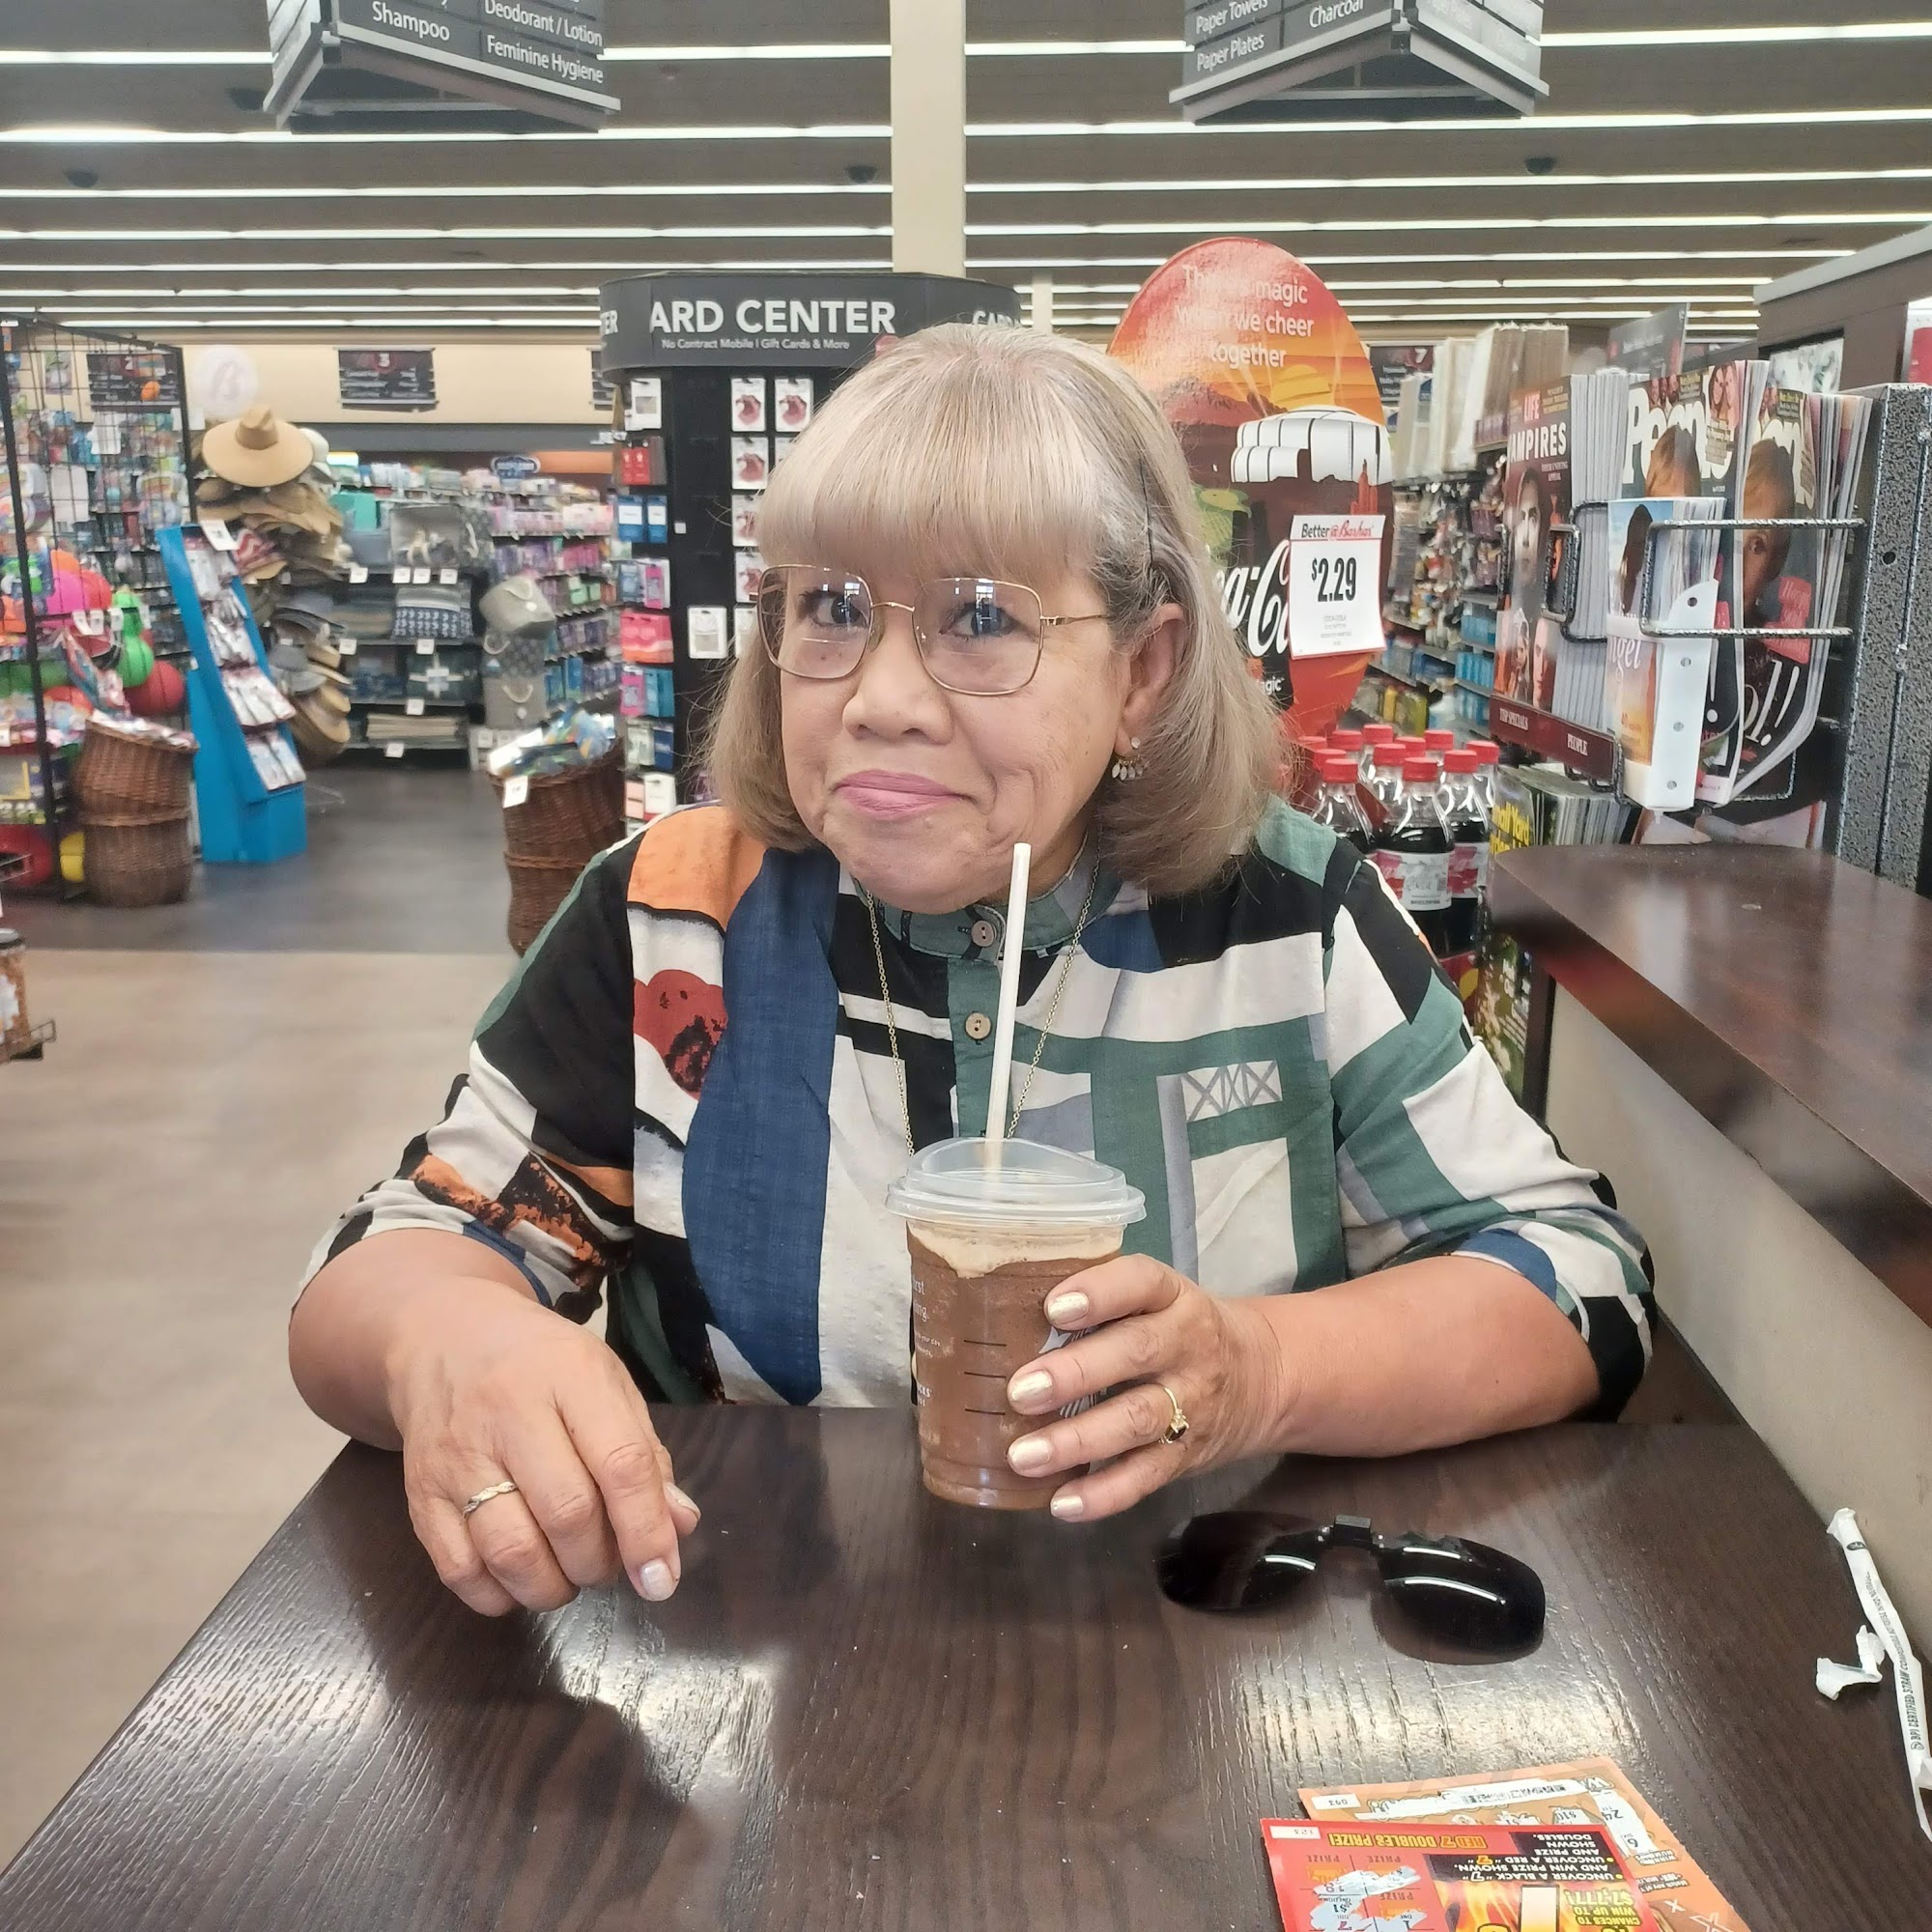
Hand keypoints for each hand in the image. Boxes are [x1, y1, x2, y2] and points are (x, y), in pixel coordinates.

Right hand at [385, 1278, 700, 1616]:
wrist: (443, 1340)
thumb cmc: (541, 1365)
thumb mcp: (606, 1383)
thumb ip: (645, 1454)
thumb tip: (680, 1525)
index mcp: (572, 1376)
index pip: (620, 1463)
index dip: (646, 1530)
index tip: (661, 1578)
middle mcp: (509, 1413)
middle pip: (567, 1514)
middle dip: (600, 1563)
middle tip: (608, 1563)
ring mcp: (457, 1457)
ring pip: (511, 1552)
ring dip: (554, 1587)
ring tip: (568, 1573)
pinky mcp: (420, 1494)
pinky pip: (460, 1571)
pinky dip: (499, 1596)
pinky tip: (520, 1579)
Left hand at [1002, 1256, 1292, 1522]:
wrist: (1261, 1378)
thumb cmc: (1176, 1329)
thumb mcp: (1156, 1300)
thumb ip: (1099, 1301)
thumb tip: (1002, 1310)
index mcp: (1173, 1298)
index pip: (1141, 1283)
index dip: (1099, 1292)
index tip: (1053, 1308)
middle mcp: (1188, 1346)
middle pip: (1136, 1353)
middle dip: (1076, 1373)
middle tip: (1019, 1392)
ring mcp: (1190, 1404)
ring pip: (1137, 1421)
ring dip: (1078, 1440)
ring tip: (1023, 1456)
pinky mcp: (1185, 1456)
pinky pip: (1146, 1477)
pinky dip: (1103, 1494)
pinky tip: (1060, 1502)